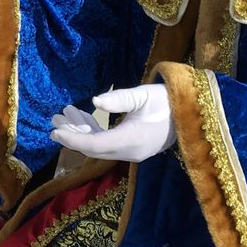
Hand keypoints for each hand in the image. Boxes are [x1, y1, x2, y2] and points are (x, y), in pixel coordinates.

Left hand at [49, 86, 175, 162]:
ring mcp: (132, 151)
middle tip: (53, 120)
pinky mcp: (134, 147)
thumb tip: (96, 102)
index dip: (73, 140)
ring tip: (64, 115)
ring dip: (81, 132)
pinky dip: (94, 132)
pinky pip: (108, 143)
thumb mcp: (143, 95)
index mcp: (131, 139)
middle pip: (93, 148)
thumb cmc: (167, 100)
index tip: (54, 132)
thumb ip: (119, 99)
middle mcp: (130, 150)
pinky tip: (83, 118)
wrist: (192, 113)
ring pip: (99, 146)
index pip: (94, 145)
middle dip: (72, 135)